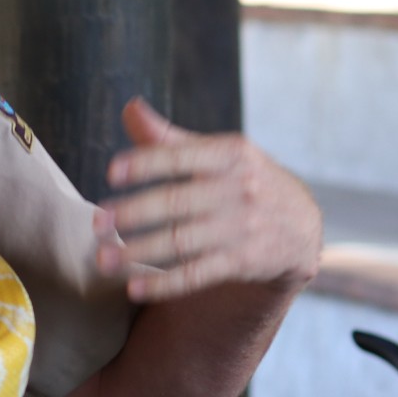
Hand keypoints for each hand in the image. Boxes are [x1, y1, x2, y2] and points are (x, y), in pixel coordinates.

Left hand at [92, 98, 321, 303]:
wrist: (300, 225)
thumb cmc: (243, 180)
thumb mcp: (219, 153)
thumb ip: (170, 139)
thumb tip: (129, 108)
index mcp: (229, 155)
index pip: (181, 157)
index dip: (146, 163)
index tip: (111, 172)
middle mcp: (238, 189)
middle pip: (176, 202)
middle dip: (133, 213)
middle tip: (96, 223)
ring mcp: (242, 228)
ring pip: (182, 242)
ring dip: (139, 253)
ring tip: (103, 260)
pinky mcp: (243, 262)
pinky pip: (197, 275)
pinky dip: (165, 284)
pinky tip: (134, 287)